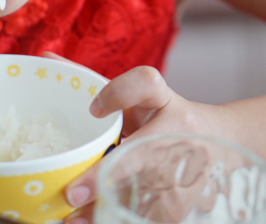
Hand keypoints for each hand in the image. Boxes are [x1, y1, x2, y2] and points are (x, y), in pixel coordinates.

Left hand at [41, 53, 220, 223]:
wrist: (219, 140)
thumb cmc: (163, 114)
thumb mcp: (137, 95)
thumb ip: (95, 83)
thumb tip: (46, 58)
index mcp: (164, 99)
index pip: (145, 85)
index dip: (120, 93)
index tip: (94, 108)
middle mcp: (179, 131)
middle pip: (142, 153)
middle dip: (105, 176)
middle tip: (73, 193)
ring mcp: (186, 169)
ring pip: (145, 193)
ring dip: (108, 208)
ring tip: (74, 219)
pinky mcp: (185, 200)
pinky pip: (150, 215)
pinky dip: (122, 219)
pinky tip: (96, 222)